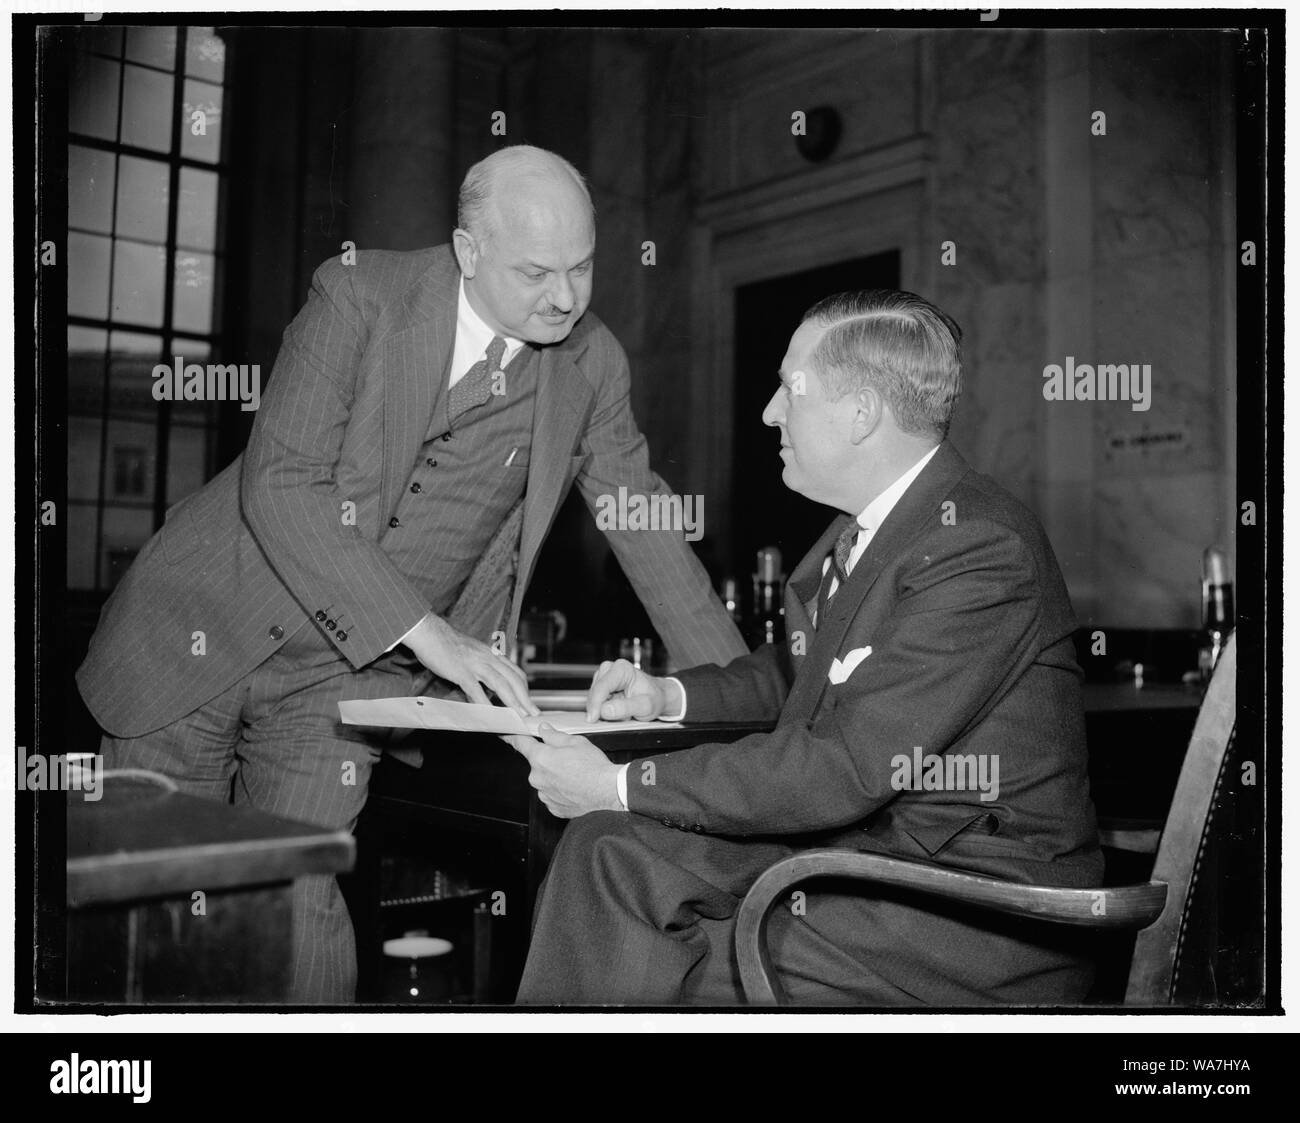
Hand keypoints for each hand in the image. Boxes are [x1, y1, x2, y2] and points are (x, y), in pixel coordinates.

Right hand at [402, 613, 537, 716]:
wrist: (430, 632)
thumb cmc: (447, 645)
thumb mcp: (471, 655)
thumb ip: (479, 672)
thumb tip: (482, 692)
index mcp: (492, 654)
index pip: (515, 672)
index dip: (524, 689)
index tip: (528, 702)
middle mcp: (488, 658)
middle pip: (513, 679)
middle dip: (525, 698)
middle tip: (533, 713)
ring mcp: (476, 664)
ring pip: (501, 684)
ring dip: (512, 702)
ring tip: (519, 715)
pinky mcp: (461, 671)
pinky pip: (476, 690)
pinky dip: (484, 703)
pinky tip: (489, 714)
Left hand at [503, 724, 623, 817]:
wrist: (608, 792)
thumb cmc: (594, 767)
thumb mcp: (575, 741)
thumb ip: (554, 735)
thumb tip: (544, 730)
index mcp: (540, 758)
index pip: (520, 744)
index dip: (513, 737)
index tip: (506, 735)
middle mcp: (537, 778)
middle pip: (537, 764)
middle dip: (548, 760)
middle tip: (568, 760)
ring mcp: (544, 794)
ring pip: (545, 780)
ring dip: (555, 776)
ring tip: (575, 775)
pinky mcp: (553, 807)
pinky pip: (552, 794)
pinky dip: (560, 790)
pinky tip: (574, 787)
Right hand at [585, 659, 679, 721]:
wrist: (657, 696)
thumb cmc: (653, 698)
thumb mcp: (645, 707)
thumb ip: (625, 708)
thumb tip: (604, 710)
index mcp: (622, 669)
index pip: (601, 688)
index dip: (595, 705)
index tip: (592, 719)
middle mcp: (610, 669)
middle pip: (595, 693)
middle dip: (602, 709)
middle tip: (622, 717)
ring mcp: (604, 676)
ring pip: (593, 698)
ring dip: (603, 710)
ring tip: (622, 711)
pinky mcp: (600, 685)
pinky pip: (595, 701)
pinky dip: (603, 709)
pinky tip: (617, 709)